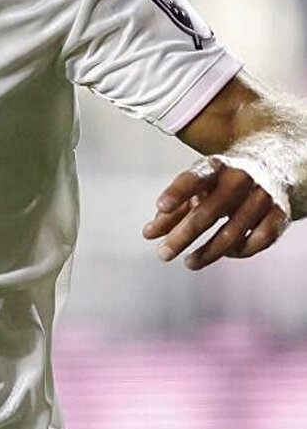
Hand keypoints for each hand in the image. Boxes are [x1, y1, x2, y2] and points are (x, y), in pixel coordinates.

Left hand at [142, 156, 289, 269]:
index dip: (177, 192)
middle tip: (162, 255)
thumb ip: (172, 211)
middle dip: (182, 236)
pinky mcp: (279, 215)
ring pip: (232, 233)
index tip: (160, 207)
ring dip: (207, 252)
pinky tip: (225, 253)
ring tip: (188, 263)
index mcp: (215, 166)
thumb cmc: (219, 183)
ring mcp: (262, 196)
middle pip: (207, 213)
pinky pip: (257, 242)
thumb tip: (148, 234)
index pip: (193, 178)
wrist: (270, 168)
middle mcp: (240, 178)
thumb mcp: (195, 189)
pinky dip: (238, 251)